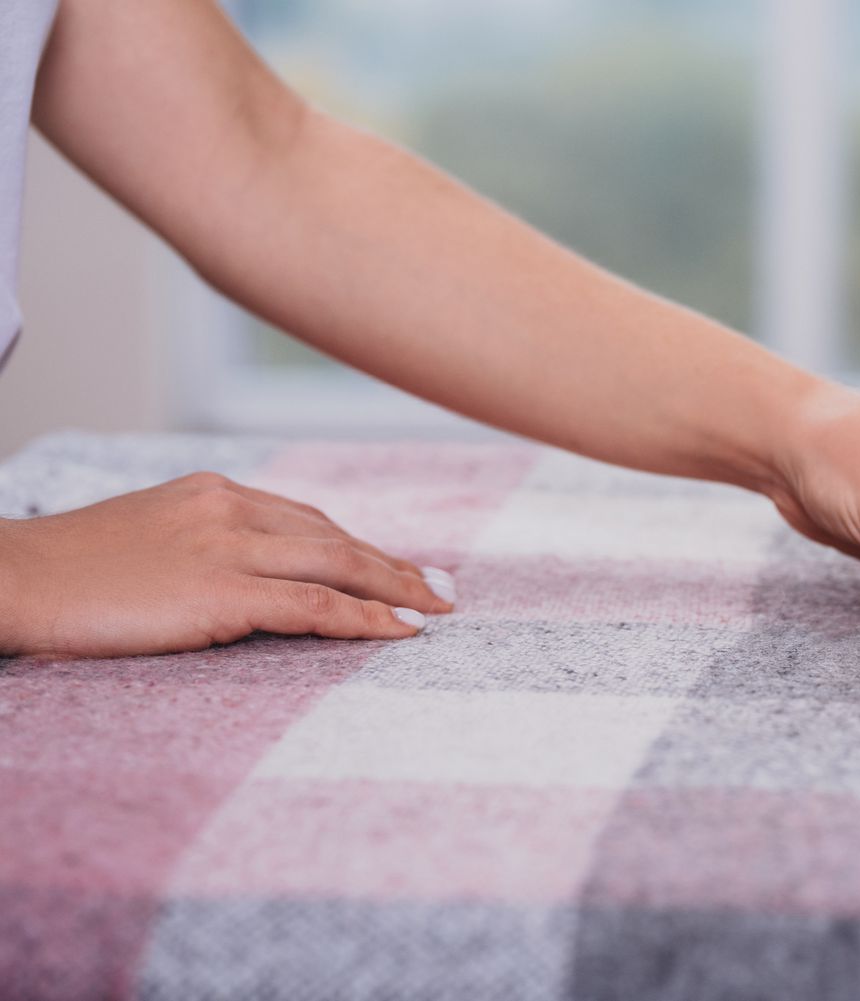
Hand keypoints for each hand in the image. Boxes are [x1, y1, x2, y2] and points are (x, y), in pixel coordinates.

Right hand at [0, 472, 454, 657]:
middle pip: (336, 537)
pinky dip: (364, 618)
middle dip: (395, 567)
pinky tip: (398, 632)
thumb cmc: (69, 571)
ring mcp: (227, 548)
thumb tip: (251, 583)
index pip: (308, 520)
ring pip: (337, 565)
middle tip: (442, 591)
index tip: (396, 568)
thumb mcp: (148, 540)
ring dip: (397, 590)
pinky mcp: (220, 592)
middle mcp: (230, 509)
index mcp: (214, 492)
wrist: (12, 578)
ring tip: (436, 612)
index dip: (360, 547)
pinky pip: (313, 605)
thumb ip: (205, 548)